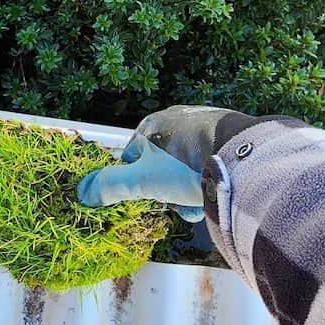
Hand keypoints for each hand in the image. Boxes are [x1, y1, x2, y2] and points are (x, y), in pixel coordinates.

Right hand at [77, 105, 243, 220]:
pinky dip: (208, 178)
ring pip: (185, 166)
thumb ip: (112, 185)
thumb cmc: (186, 165)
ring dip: (188, 189)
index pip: (132, 160)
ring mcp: (203, 123)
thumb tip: (82, 192)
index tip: (151, 201)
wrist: (242, 156)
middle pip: (160, 165)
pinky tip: (216, 191)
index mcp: (150, 125)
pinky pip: (208, 160)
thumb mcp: (143, 180)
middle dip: (167, 191)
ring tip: (200, 201)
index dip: (138, 184)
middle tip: (179, 205)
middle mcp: (174, 119)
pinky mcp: (227, 132)